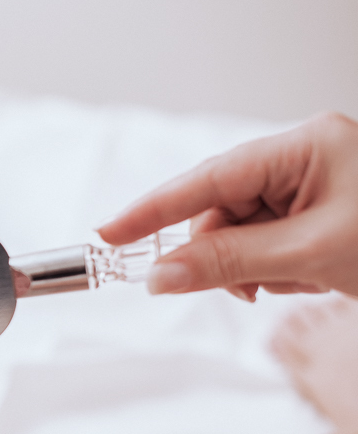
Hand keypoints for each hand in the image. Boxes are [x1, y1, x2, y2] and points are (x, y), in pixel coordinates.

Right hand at [97, 111, 357, 299]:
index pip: (209, 177)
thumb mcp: (312, 257)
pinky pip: (269, 239)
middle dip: (218, 250)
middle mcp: (306, 155)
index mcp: (306, 145)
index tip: (109, 235)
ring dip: (249, 266)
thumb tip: (161, 275)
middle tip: (225, 288)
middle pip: (223, 204)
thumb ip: (229, 263)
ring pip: (243, 228)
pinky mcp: (323, 211)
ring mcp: (316, 182)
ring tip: (289, 286)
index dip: (154, 209)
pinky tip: (302, 283)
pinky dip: (271, 268)